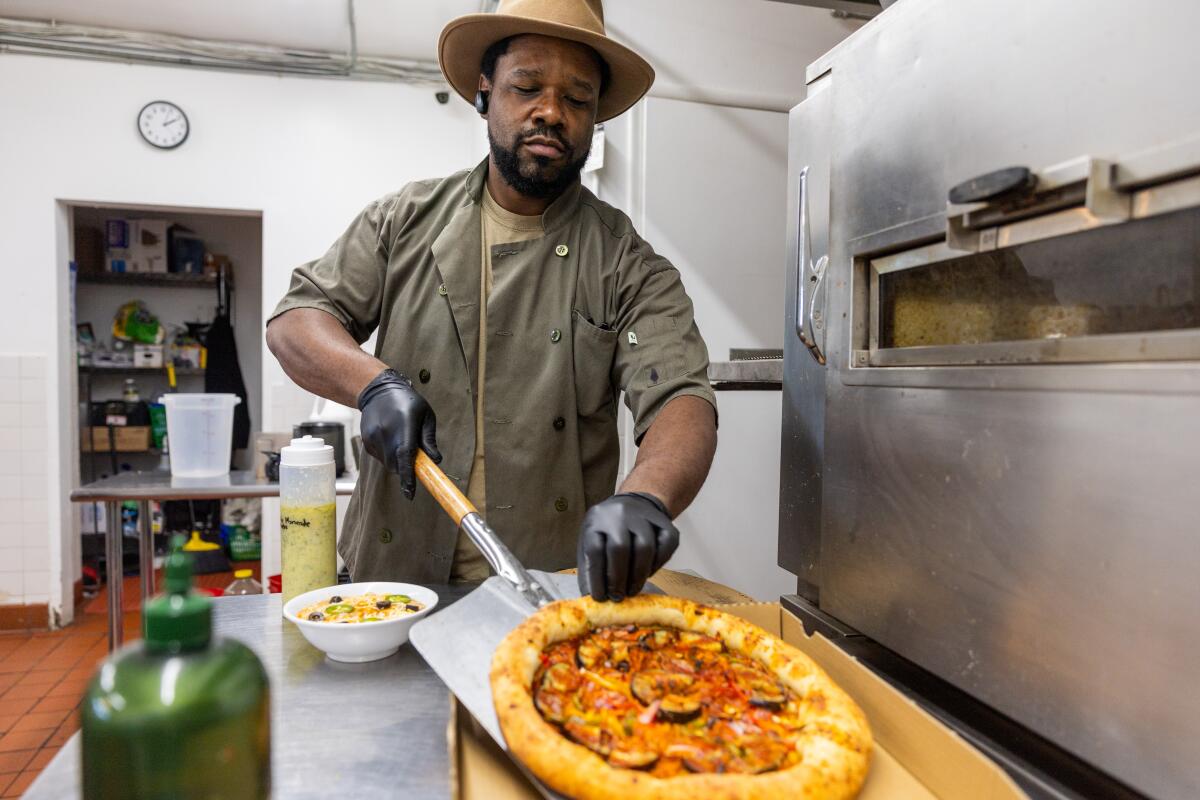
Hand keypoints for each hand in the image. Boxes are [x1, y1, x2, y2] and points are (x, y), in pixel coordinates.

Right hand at [357, 369, 441, 498]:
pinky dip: (388, 455)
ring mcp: (373, 438)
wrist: (379, 391)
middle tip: (413, 457)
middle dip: (406, 468)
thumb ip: (429, 439)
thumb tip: (436, 460)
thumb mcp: (426, 416)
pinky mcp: (366, 442)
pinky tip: (390, 439)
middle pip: (396, 465)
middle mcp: (385, 433)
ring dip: (397, 461)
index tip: (410, 494)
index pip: (405, 456)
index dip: (408, 477)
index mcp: (404, 427)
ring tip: (400, 441)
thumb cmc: (408, 403)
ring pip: (387, 464)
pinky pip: (380, 458)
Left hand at [577, 492, 678, 601]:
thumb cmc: (608, 531)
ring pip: (645, 547)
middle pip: (620, 548)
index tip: (600, 597)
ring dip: (638, 575)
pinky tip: (647, 573)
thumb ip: (590, 569)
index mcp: (596, 519)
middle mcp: (619, 513)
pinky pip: (666, 546)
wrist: (634, 504)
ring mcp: (644, 516)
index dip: (597, 577)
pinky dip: (657, 564)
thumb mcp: (590, 543)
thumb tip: (590, 600)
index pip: (595, 550)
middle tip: (618, 597)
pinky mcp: (665, 523)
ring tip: (632, 590)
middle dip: (618, 578)